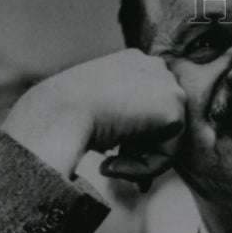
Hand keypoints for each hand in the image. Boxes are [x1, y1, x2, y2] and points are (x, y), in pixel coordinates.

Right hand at [2, 49, 185, 182]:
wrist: (58, 113)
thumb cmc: (65, 114)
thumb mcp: (96, 107)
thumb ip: (121, 118)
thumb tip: (136, 144)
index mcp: (135, 62)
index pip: (146, 108)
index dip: (130, 137)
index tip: (109, 155)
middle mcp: (155, 68)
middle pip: (160, 124)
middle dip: (137, 151)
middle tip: (110, 167)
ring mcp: (168, 87)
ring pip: (164, 142)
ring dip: (135, 163)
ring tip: (107, 167)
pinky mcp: (173, 112)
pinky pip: (165, 157)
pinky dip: (140, 170)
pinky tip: (111, 164)